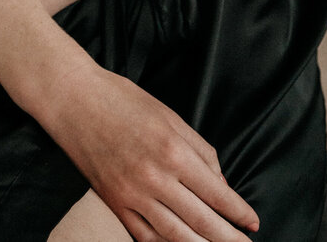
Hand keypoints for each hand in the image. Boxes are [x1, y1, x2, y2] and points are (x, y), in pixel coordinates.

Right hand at [41, 63, 258, 240]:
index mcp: (173, 151)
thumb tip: (220, 183)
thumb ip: (200, 150)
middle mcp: (155, 178)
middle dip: (229, 238)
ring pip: (176, 236)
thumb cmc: (122, 100)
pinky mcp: (114, 203)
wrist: (73, 99)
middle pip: (202, 221)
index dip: (238, 212)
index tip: (253, 222)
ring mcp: (132, 195)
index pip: (216, 193)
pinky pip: (145, 236)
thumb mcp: (169, 115)